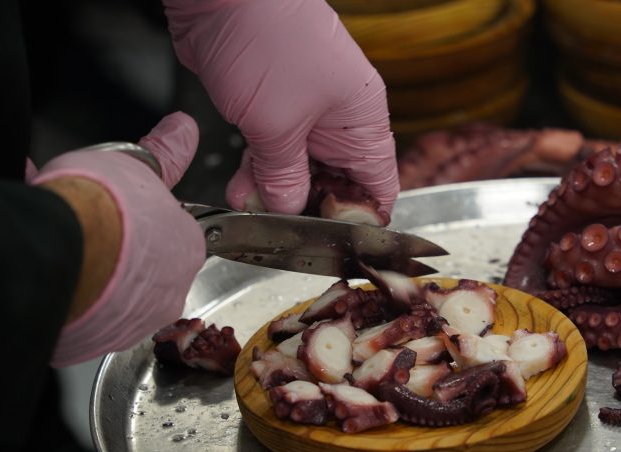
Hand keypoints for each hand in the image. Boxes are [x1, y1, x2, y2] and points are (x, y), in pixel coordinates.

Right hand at [30, 112, 205, 366]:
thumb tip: (183, 130)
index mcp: (185, 251)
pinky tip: (41, 262)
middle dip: (116, 247)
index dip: (144, 220)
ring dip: (87, 268)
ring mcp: (127, 325)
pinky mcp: (88, 342)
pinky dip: (60, 289)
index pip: (173, 237)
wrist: (61, 248)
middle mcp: (165, 295)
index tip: (121, 212)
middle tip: (86, 224)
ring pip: (108, 294)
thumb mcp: (138, 166)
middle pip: (142, 269)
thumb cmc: (105, 208)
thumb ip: (163, 154)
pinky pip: (76, 315)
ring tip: (58, 239)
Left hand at [163, 0, 399, 217]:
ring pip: (299, 169)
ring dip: (276, 191)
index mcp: (362, 118)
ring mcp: (304, 111)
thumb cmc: (266, 40)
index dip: (363, 217)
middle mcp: (339, 117)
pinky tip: (241, 188)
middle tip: (285, 229)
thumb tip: (290, 208)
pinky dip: (257, 171)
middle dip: (309, 208)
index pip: (380, 183)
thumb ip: (285, 177)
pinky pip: (271, 151)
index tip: (338, 243)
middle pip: (336, 181)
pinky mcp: (271, 106)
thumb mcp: (276, 126)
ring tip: (252, 207)